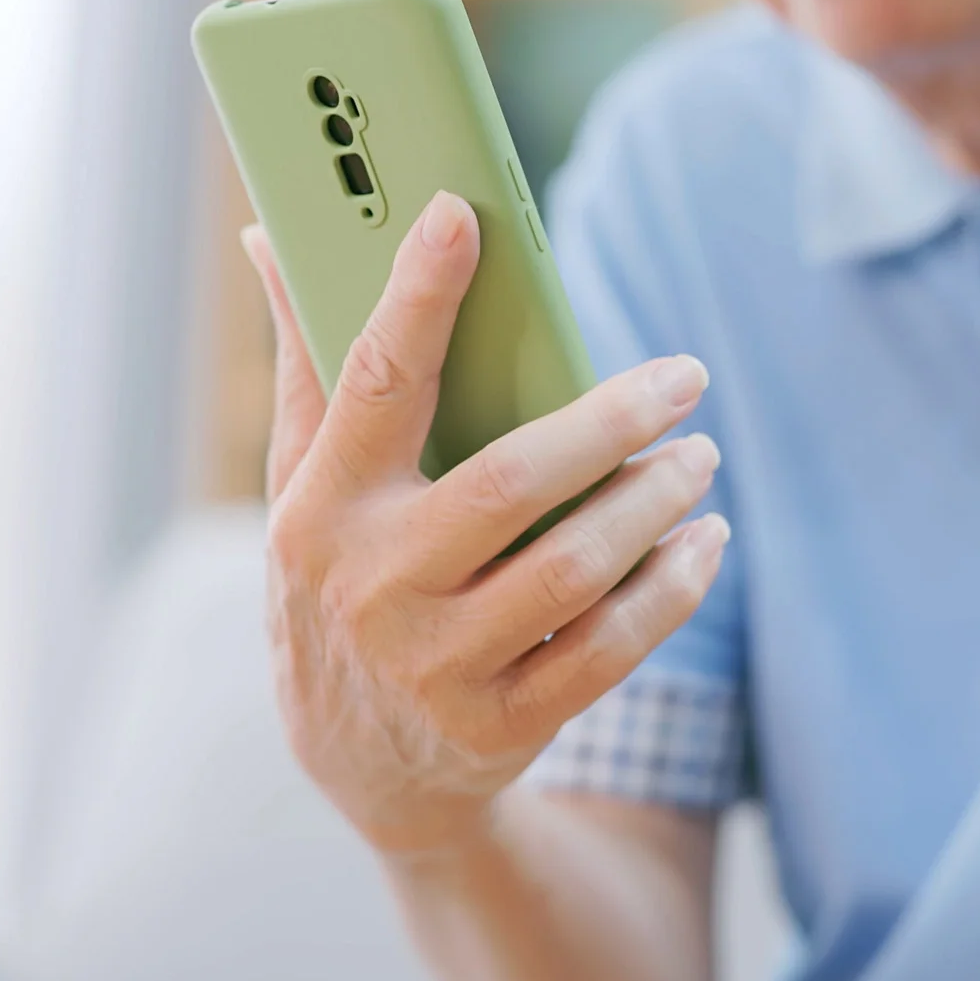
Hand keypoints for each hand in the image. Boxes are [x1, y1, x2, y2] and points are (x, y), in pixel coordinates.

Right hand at [240, 191, 728, 858]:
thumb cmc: (342, 581)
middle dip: (612, 421)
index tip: (461, 213)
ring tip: (700, 456)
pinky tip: (703, 541)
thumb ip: (308, 363)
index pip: (372, 384)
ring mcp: (437, 665)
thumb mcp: (306, 484)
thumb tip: (276, 232)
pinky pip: (611, 649)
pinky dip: (673, 588)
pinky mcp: (503, 723)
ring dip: (657, 502)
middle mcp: (373, 586)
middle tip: (686, 376)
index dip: (416, 298)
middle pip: (511, 483)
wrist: (365, 767)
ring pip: (576, 568)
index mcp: (322, 507)